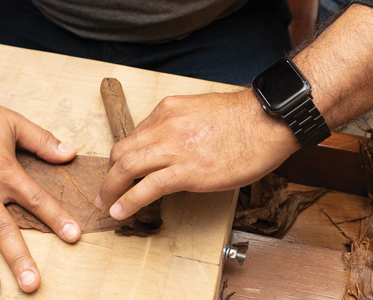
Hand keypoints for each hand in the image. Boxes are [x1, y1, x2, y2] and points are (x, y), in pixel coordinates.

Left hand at [96, 89, 298, 219]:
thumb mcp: (199, 111)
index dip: (123, 158)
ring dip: (110, 189)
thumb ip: (177, 127)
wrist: (268, 120)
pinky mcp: (187, 170)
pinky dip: (129, 201)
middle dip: (108, 174)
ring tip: (105, 204)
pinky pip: (147, 187)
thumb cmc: (242, 118)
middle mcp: (164, 126)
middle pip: (121, 151)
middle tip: (104, 190)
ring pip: (127, 168)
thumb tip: (165, 148)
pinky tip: (121, 211)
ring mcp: (174, 148)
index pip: (133, 136)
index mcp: (166, 111)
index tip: (120, 172)